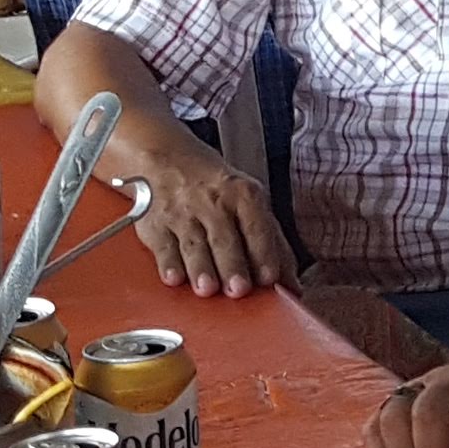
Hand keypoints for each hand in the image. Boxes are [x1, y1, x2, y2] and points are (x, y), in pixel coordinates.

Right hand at [129, 145, 299, 298]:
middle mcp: (213, 203)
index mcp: (244, 195)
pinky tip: (174, 278)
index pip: (257, 227)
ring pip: (194, 245)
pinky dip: (169, 264)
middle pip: (225, 238)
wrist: (167, 158)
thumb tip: (292, 285)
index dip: (264, 253)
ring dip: (202, 268)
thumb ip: (272, 242)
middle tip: (239, 289)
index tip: (270, 277)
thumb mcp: (249, 202)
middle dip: (232, 264)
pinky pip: (163, 247)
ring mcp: (182, 213)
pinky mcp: (156, 225)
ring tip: (208, 289)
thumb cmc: (216, 187)